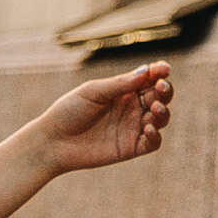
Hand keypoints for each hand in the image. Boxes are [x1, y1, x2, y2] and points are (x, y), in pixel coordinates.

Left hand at [35, 61, 171, 174]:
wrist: (52, 142)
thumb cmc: (69, 111)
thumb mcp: (93, 92)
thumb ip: (120, 84)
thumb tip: (147, 71)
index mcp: (124, 90)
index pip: (149, 79)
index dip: (160, 73)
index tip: (164, 69)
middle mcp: (132, 107)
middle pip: (160, 96)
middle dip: (165, 90)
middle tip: (161, 86)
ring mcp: (133, 128)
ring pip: (160, 118)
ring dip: (163, 112)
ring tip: (155, 107)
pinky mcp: (131, 148)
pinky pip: (152, 143)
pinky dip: (156, 136)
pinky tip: (148, 128)